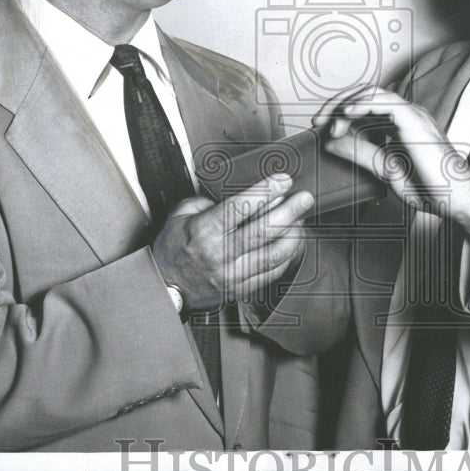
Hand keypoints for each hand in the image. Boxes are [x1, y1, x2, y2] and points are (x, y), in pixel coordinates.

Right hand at [151, 173, 313, 310]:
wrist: (165, 288)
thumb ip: (206, 200)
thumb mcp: (180, 215)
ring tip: (300, 220)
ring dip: (293, 235)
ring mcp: (233, 275)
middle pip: (264, 230)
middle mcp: (221, 254)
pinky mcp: (240, 289)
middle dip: (290, 211)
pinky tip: (291, 243)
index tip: (283, 180)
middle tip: (304, 198)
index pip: (241, 207)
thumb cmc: (173, 250)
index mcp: (205, 232)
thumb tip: (233, 192)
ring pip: (274, 254)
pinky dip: (286, 256)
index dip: (266, 192)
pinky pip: (272, 273)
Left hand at [313, 86, 469, 235]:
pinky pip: (384, 101)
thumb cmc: (431, 187)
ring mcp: (411, 115)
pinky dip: (361, 104)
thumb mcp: (384, 170)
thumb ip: (360, 154)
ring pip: (372, 92)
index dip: (340, 112)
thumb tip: (332, 143)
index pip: (365, 105)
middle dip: (337, 104)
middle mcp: (406, 115)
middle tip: (319, 122)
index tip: (322, 127)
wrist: (456, 199)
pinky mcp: (414, 120)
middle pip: (365, 94)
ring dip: (346, 104)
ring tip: (331, 123)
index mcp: (400, 125)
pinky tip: (347, 114)